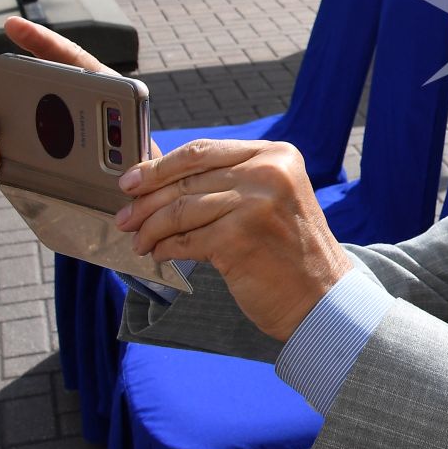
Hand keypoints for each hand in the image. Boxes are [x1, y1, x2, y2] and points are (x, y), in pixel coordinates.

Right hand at [0, 17, 138, 175]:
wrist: (127, 167)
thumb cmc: (131, 140)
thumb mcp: (134, 130)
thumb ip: (126, 125)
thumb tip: (114, 135)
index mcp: (85, 81)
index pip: (61, 55)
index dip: (37, 38)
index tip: (13, 24)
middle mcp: (56, 95)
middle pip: (16, 92)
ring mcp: (39, 120)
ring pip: (4, 121)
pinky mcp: (31, 146)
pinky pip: (7, 146)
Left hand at [114, 139, 351, 342]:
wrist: (323, 296)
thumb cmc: (289, 250)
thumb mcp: (267, 200)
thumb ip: (224, 181)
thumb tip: (154, 170)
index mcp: (277, 155)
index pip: (203, 151)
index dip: (160, 166)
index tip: (132, 181)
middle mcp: (269, 173)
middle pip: (188, 180)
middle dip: (146, 201)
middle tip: (125, 217)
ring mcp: (256, 204)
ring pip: (181, 210)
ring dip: (150, 228)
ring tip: (139, 241)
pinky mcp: (240, 238)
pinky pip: (185, 239)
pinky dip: (165, 248)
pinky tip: (160, 254)